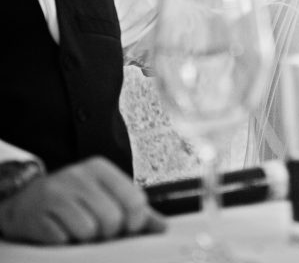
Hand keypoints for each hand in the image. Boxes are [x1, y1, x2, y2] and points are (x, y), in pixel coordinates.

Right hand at [0, 157, 165, 244]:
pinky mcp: (38, 214)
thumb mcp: (105, 195)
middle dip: (109, 232)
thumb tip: (163, 227)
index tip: (128, 227)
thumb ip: (135, 210)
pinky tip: (61, 230)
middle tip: (99, 230)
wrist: (24, 202)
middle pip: (113, 218)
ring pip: (89, 230)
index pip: (134, 199)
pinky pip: (63, 239)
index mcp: (101, 168)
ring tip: (79, 229)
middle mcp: (79, 175)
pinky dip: (65, 241)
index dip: (135, 222)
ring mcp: (56, 193)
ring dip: (86, 238)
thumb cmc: (73, 200)